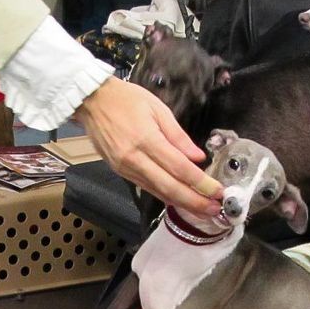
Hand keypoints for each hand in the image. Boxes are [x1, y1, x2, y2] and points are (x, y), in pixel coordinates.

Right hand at [74, 78, 222, 217]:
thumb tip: (197, 157)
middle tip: (215, 208)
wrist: (92, 101)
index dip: (200, 182)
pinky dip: (165, 196)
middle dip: (194, 201)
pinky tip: (179, 201)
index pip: (179, 168)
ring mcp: (125, 168)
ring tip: (203, 209)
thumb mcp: (158, 108)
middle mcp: (134, 159)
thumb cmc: (125, 99)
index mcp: (146, 139)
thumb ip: (178, 136)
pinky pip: (147, 188)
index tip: (218, 190)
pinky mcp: (120, 172)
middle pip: (169, 187)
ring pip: (158, 191)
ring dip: (182, 203)